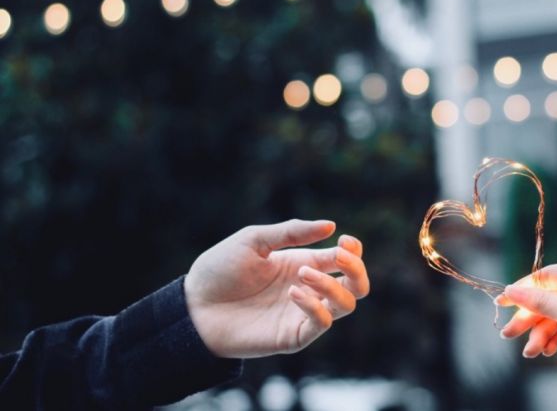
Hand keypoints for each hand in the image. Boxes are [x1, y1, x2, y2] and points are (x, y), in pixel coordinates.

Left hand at [184, 219, 369, 358]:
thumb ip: (292, 232)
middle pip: (357, 285)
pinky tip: (292, 292)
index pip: (344, 260)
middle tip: (339, 256)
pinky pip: (322, 323)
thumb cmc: (220, 270)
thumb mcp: (254, 240)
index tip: (345, 241)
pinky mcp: (293, 336)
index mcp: (304, 263)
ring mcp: (303, 314)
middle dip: (357, 269)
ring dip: (332, 285)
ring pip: (347, 304)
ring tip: (301, 273)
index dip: (354, 250)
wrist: (194, 306)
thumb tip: (331, 225)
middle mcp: (310, 289)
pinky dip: (315, 305)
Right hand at [497, 257, 556, 363]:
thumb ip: (540, 303)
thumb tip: (510, 290)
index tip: (501, 303)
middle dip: (530, 319)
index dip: (523, 290)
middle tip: (507, 335)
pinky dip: (556, 337)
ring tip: (530, 352)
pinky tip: (545, 351)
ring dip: (542, 333)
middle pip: (551, 297)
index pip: (549, 275)